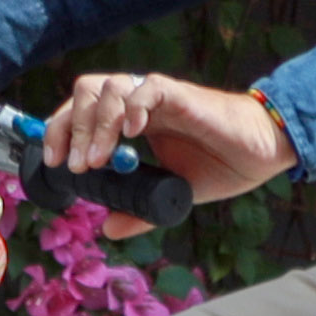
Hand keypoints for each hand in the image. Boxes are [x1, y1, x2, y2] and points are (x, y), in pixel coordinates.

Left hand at [41, 69, 295, 201]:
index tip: (54, 163)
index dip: (59, 131)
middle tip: (74, 166)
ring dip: (96, 124)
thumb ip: (139, 209)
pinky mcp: (181, 95)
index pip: (80, 113)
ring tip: (99, 161)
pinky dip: (133, 106)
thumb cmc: (220, 164)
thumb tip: (108, 229)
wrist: (261, 153)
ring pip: (110, 87)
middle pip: (85, 94)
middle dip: (69, 127)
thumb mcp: (171, 193)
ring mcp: (158, 96)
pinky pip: (148, 87)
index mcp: (130, 121)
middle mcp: (138, 104)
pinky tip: (132, 133)